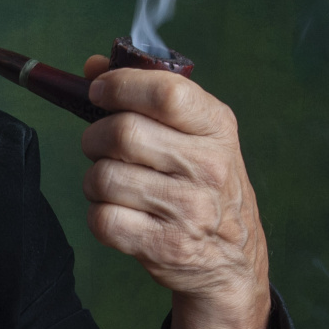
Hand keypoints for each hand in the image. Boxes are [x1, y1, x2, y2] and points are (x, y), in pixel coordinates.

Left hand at [79, 58, 272, 328]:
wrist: (234, 262)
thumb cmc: (205, 187)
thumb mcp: (196, 135)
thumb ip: (148, 97)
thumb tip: (94, 67)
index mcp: (217, 128)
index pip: (167, 92)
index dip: (121, 86)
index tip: (99, 92)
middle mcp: (209, 167)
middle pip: (123, 133)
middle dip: (95, 137)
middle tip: (99, 145)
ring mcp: (190, 210)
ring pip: (104, 177)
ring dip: (95, 181)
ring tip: (112, 186)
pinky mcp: (166, 247)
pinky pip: (104, 220)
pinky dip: (100, 216)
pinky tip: (119, 215)